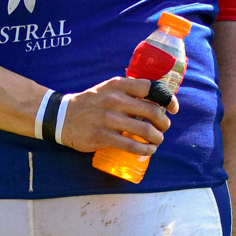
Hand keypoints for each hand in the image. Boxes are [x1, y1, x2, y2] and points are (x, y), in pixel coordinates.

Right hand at [57, 76, 175, 153]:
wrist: (62, 116)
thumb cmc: (92, 103)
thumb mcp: (109, 88)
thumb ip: (129, 91)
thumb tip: (156, 100)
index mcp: (118, 85)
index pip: (151, 88)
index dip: (167, 99)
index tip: (172, 109)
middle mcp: (115, 100)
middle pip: (152, 112)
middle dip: (164, 123)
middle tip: (163, 128)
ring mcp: (108, 119)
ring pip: (145, 130)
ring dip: (157, 138)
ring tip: (157, 141)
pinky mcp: (102, 137)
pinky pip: (131, 145)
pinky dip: (144, 150)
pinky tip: (148, 151)